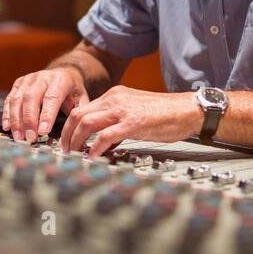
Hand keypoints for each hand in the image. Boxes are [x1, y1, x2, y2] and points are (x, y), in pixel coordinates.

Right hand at [3, 67, 89, 141]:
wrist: (64, 73)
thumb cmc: (72, 90)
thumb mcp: (82, 99)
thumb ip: (77, 115)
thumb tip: (72, 134)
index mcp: (60, 80)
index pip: (51, 98)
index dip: (46, 115)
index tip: (43, 132)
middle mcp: (42, 77)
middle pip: (31, 98)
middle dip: (29, 121)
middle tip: (30, 138)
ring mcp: (28, 79)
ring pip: (17, 99)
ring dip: (16, 120)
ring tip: (19, 137)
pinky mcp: (18, 83)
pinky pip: (10, 99)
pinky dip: (7, 114)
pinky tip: (8, 127)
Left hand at [59, 86, 202, 156]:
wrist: (187, 110)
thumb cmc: (165, 114)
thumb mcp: (135, 111)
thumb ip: (117, 120)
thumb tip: (103, 140)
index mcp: (114, 95)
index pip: (82, 109)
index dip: (69, 127)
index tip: (66, 141)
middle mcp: (115, 99)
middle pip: (78, 114)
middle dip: (66, 135)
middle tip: (65, 151)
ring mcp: (123, 110)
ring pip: (86, 122)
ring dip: (75, 141)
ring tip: (74, 155)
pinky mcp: (133, 123)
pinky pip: (105, 136)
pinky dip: (94, 148)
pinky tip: (92, 158)